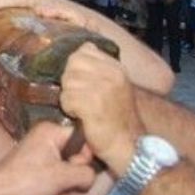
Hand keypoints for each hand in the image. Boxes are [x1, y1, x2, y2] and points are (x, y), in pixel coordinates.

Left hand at [0, 122, 95, 194]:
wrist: (0, 190)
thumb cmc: (29, 180)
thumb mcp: (64, 177)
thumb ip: (86, 172)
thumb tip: (93, 173)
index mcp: (51, 128)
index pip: (83, 136)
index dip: (86, 154)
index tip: (77, 167)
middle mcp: (46, 132)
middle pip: (76, 147)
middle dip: (77, 165)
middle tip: (66, 177)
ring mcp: (40, 144)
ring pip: (68, 158)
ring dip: (70, 173)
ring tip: (60, 182)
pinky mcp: (37, 157)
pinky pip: (58, 163)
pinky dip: (61, 174)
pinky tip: (55, 183)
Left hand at [60, 43, 144, 175]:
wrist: (128, 146)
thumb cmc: (117, 118)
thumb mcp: (114, 86)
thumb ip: (99, 67)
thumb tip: (80, 49)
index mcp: (117, 67)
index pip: (84, 49)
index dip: (78, 65)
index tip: (84, 82)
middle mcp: (111, 74)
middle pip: (72, 63)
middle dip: (71, 81)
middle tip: (82, 98)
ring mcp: (102, 88)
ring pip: (67, 81)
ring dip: (70, 97)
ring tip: (84, 108)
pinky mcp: (91, 103)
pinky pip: (66, 99)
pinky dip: (69, 109)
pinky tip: (82, 116)